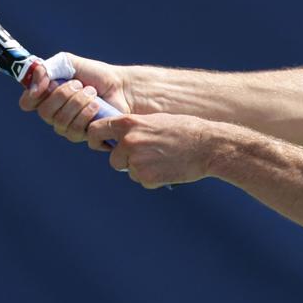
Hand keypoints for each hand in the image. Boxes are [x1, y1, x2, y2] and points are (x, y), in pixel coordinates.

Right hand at [18, 51, 133, 141]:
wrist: (122, 87)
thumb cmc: (95, 75)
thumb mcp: (68, 63)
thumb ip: (45, 69)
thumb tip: (32, 90)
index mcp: (47, 96)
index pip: (27, 103)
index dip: (32, 96)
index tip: (44, 87)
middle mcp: (55, 115)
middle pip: (45, 113)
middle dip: (63, 95)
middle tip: (80, 85)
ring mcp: (69, 128)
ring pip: (61, 122)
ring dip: (78, 103)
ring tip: (92, 93)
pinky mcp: (85, 137)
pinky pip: (77, 132)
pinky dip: (87, 114)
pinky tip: (98, 106)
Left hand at [86, 113, 228, 187]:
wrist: (207, 146)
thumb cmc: (184, 130)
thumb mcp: (154, 121)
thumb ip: (134, 129)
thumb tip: (119, 139)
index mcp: (128, 123)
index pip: (95, 130)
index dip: (96, 139)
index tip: (101, 144)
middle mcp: (128, 141)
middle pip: (113, 159)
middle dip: (125, 161)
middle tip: (146, 158)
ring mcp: (136, 161)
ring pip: (130, 171)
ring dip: (142, 170)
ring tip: (163, 161)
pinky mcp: (147, 177)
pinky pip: (143, 181)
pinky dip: (154, 179)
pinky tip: (169, 169)